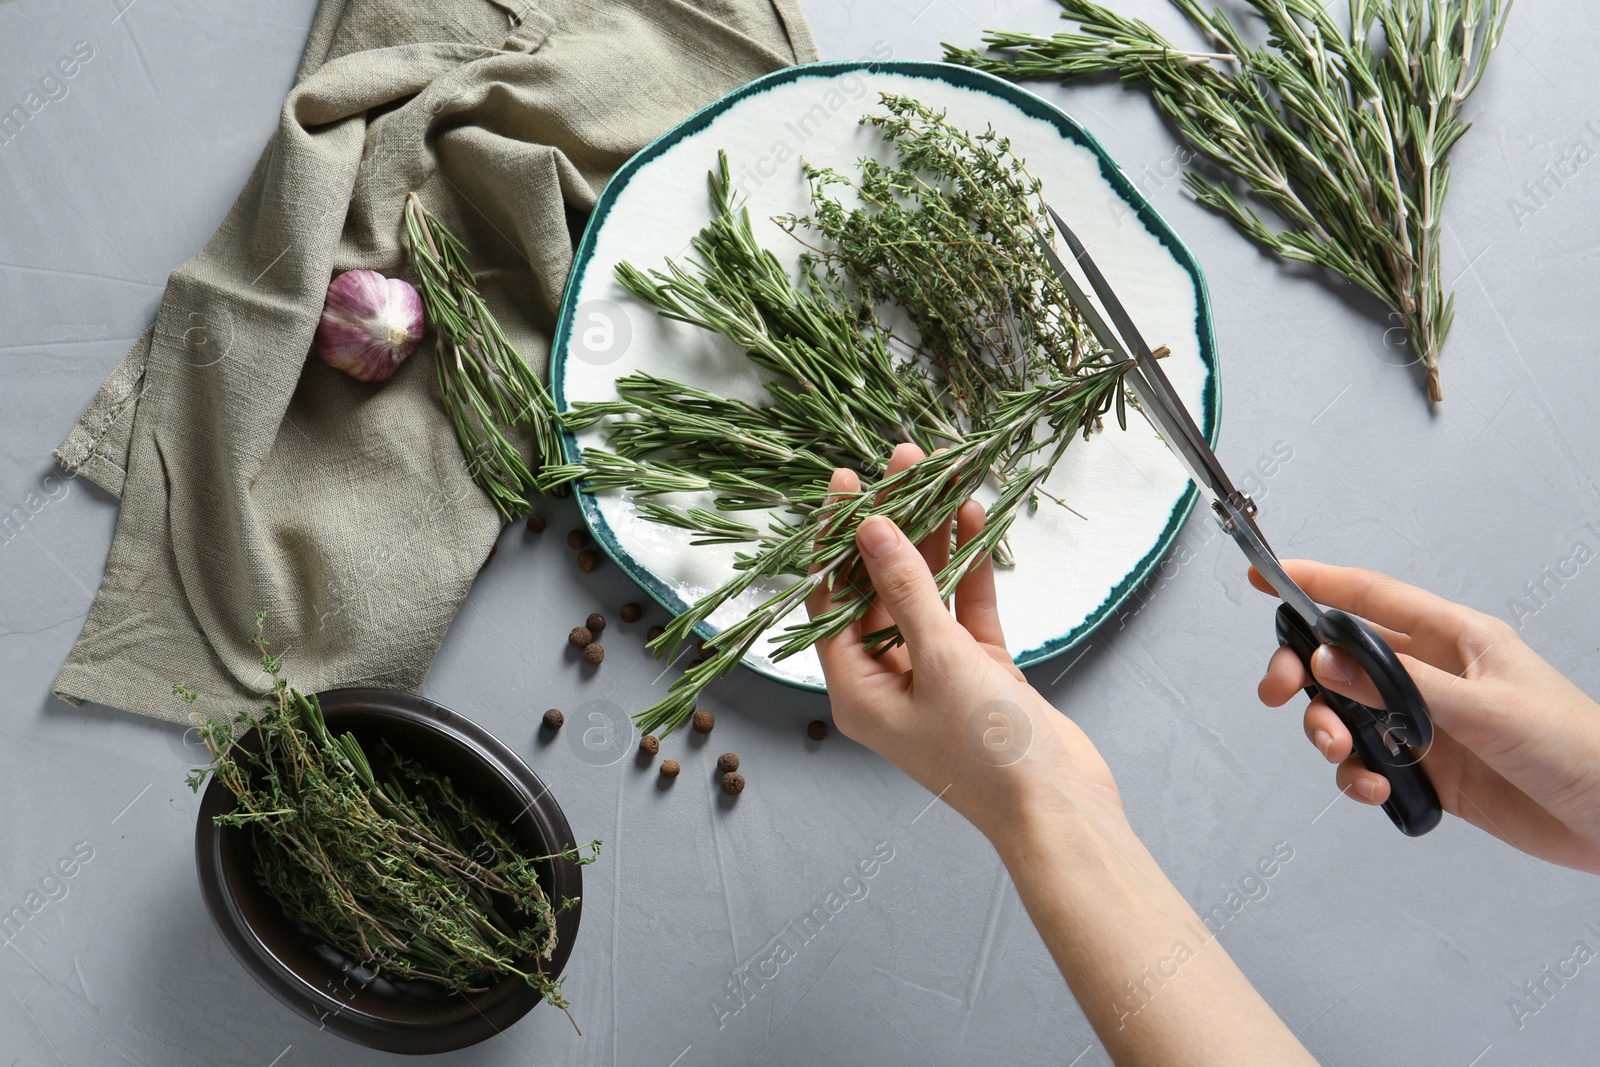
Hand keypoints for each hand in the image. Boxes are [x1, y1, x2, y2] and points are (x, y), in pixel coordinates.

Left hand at [806, 443, 1122, 841]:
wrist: (1061, 811)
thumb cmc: (989, 753)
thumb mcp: (940, 661)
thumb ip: (907, 590)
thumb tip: (874, 530)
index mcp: (857, 690)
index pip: (831, 598)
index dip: (836, 538)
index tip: (847, 482)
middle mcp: (888, 679)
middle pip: (877, 586)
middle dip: (891, 524)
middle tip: (901, 462)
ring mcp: (935, 674)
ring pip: (926, 590)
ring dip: (932, 535)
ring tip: (938, 472)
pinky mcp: (979, 671)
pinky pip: (966, 607)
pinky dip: (970, 566)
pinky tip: (972, 517)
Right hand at [1256, 560, 1599, 871]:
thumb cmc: (1578, 749)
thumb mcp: (1486, 709)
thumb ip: (1400, 686)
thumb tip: (1329, 662)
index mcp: (1455, 639)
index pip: (1369, 598)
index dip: (1315, 582)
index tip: (1266, 575)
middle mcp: (1433, 675)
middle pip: (1342, 658)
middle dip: (1303, 670)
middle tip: (1281, 690)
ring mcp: (1427, 722)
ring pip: (1347, 712)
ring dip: (1328, 731)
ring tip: (1339, 751)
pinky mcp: (1428, 769)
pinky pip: (1367, 762)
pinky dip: (1358, 775)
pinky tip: (1377, 786)